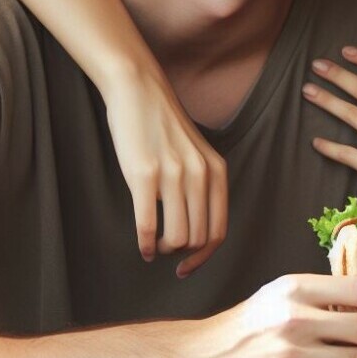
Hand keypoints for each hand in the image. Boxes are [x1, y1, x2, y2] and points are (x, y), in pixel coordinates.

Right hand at [100, 63, 227, 276]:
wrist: (138, 91)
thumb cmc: (164, 127)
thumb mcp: (197, 154)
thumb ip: (202, 185)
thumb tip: (195, 231)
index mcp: (217, 171)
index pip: (218, 231)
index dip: (204, 256)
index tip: (187, 266)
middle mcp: (200, 175)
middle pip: (196, 238)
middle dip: (180, 252)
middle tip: (165, 249)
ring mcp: (173, 175)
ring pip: (176, 237)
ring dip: (164, 249)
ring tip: (155, 244)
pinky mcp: (143, 174)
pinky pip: (148, 226)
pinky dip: (145, 245)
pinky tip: (143, 248)